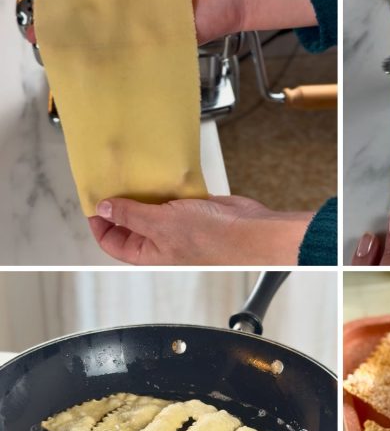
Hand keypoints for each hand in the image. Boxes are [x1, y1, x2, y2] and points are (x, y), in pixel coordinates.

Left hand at [88, 196, 312, 264]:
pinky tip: (161, 176)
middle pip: (131, 222)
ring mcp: (178, 224)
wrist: (252, 231)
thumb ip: (130, 215)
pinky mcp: (195, 209)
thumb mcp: (160, 224)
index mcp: (149, 253)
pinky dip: (166, 185)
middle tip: (113, 182)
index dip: (100, 223)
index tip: (95, 202)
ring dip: (145, 191)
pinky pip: (173, 195)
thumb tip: (105, 207)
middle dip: (122, 203)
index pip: (113, 242)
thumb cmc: (215, 241)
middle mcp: (162, 241)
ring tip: (135, 176)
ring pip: (152, 206)